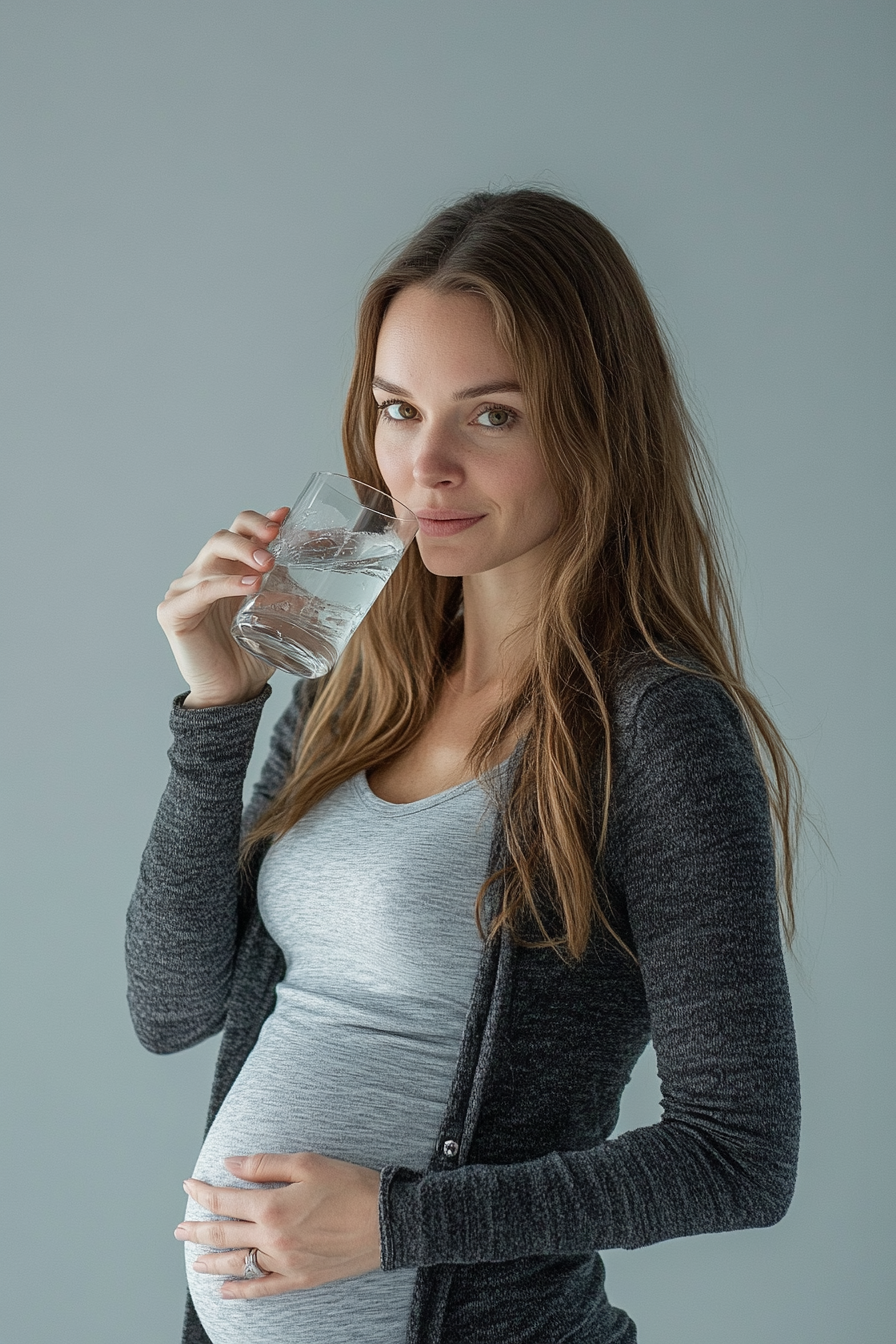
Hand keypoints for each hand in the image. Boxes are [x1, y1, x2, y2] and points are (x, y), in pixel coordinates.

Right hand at [157, 507, 289, 707]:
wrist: (233, 692)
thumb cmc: (253, 653)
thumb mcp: (278, 613)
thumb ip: (291, 587)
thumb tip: (323, 560)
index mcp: (225, 569)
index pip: (237, 531)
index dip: (259, 521)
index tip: (284, 516)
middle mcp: (202, 574)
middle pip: (222, 537)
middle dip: (250, 534)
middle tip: (276, 541)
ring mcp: (183, 591)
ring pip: (209, 558)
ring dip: (241, 555)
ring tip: (268, 566)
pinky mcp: (172, 612)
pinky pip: (198, 591)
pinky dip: (225, 584)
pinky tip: (248, 586)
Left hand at [175, 1152, 381, 1298]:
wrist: (388, 1221)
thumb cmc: (351, 1185)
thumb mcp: (308, 1163)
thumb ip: (264, 1165)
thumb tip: (229, 1164)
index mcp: (272, 1205)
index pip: (224, 1199)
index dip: (202, 1192)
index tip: (188, 1185)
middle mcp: (272, 1237)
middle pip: (223, 1235)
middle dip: (196, 1230)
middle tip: (179, 1228)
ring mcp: (285, 1262)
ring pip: (237, 1265)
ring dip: (211, 1261)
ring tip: (194, 1258)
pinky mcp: (300, 1279)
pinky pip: (262, 1290)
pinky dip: (240, 1291)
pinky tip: (226, 1290)